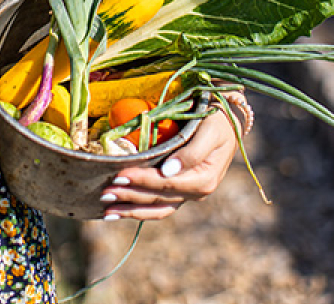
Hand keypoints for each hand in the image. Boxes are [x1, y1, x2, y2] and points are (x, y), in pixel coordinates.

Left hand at [99, 108, 238, 220]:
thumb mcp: (210, 131)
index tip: (119, 175)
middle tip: (104, 193)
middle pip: (158, 198)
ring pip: (157, 208)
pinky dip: (139, 210)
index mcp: (204, 178)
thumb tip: (168, 172)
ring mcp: (188, 194)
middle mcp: (197, 191)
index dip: (141, 181)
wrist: (229, 122)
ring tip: (107, 210)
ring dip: (131, 210)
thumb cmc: (218, 121)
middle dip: (130, 196)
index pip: (166, 183)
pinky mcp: (181, 191)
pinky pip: (159, 205)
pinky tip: (120, 211)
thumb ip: (191, 153)